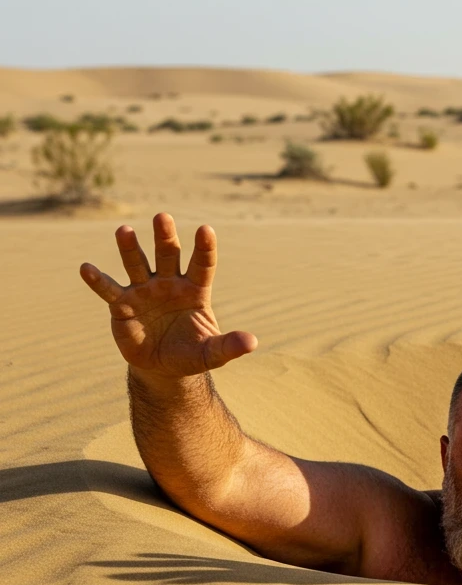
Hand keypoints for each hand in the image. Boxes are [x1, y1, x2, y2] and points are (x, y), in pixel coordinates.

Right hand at [80, 213, 256, 376]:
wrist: (163, 367)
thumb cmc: (191, 353)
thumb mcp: (212, 353)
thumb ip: (229, 345)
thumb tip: (252, 343)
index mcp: (195, 290)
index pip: (202, 265)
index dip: (205, 248)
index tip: (207, 229)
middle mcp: (169, 283)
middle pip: (168, 255)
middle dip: (166, 237)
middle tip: (163, 217)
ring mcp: (144, 291)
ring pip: (137, 264)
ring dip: (130, 248)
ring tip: (124, 230)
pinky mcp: (122, 304)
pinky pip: (109, 290)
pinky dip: (98, 280)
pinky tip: (86, 268)